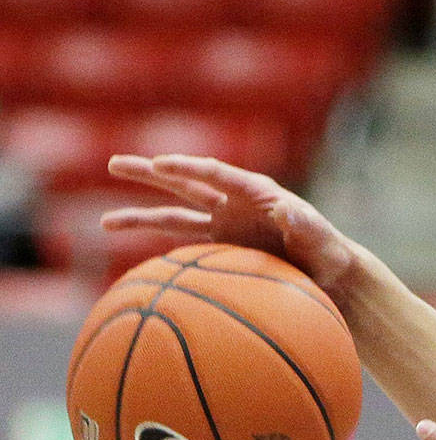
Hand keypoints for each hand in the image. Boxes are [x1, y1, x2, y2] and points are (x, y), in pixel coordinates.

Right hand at [101, 154, 357, 296]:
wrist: (329, 275)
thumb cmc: (329, 255)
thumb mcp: (323, 242)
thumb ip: (307, 225)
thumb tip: (288, 207)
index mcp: (256, 193)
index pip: (215, 174)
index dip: (187, 167)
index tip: (160, 164)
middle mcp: (234, 204)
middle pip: (184, 184)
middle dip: (150, 173)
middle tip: (113, 164)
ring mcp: (224, 226)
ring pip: (174, 217)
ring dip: (141, 216)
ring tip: (103, 220)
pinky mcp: (220, 249)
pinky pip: (184, 249)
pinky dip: (160, 252)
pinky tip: (137, 261)